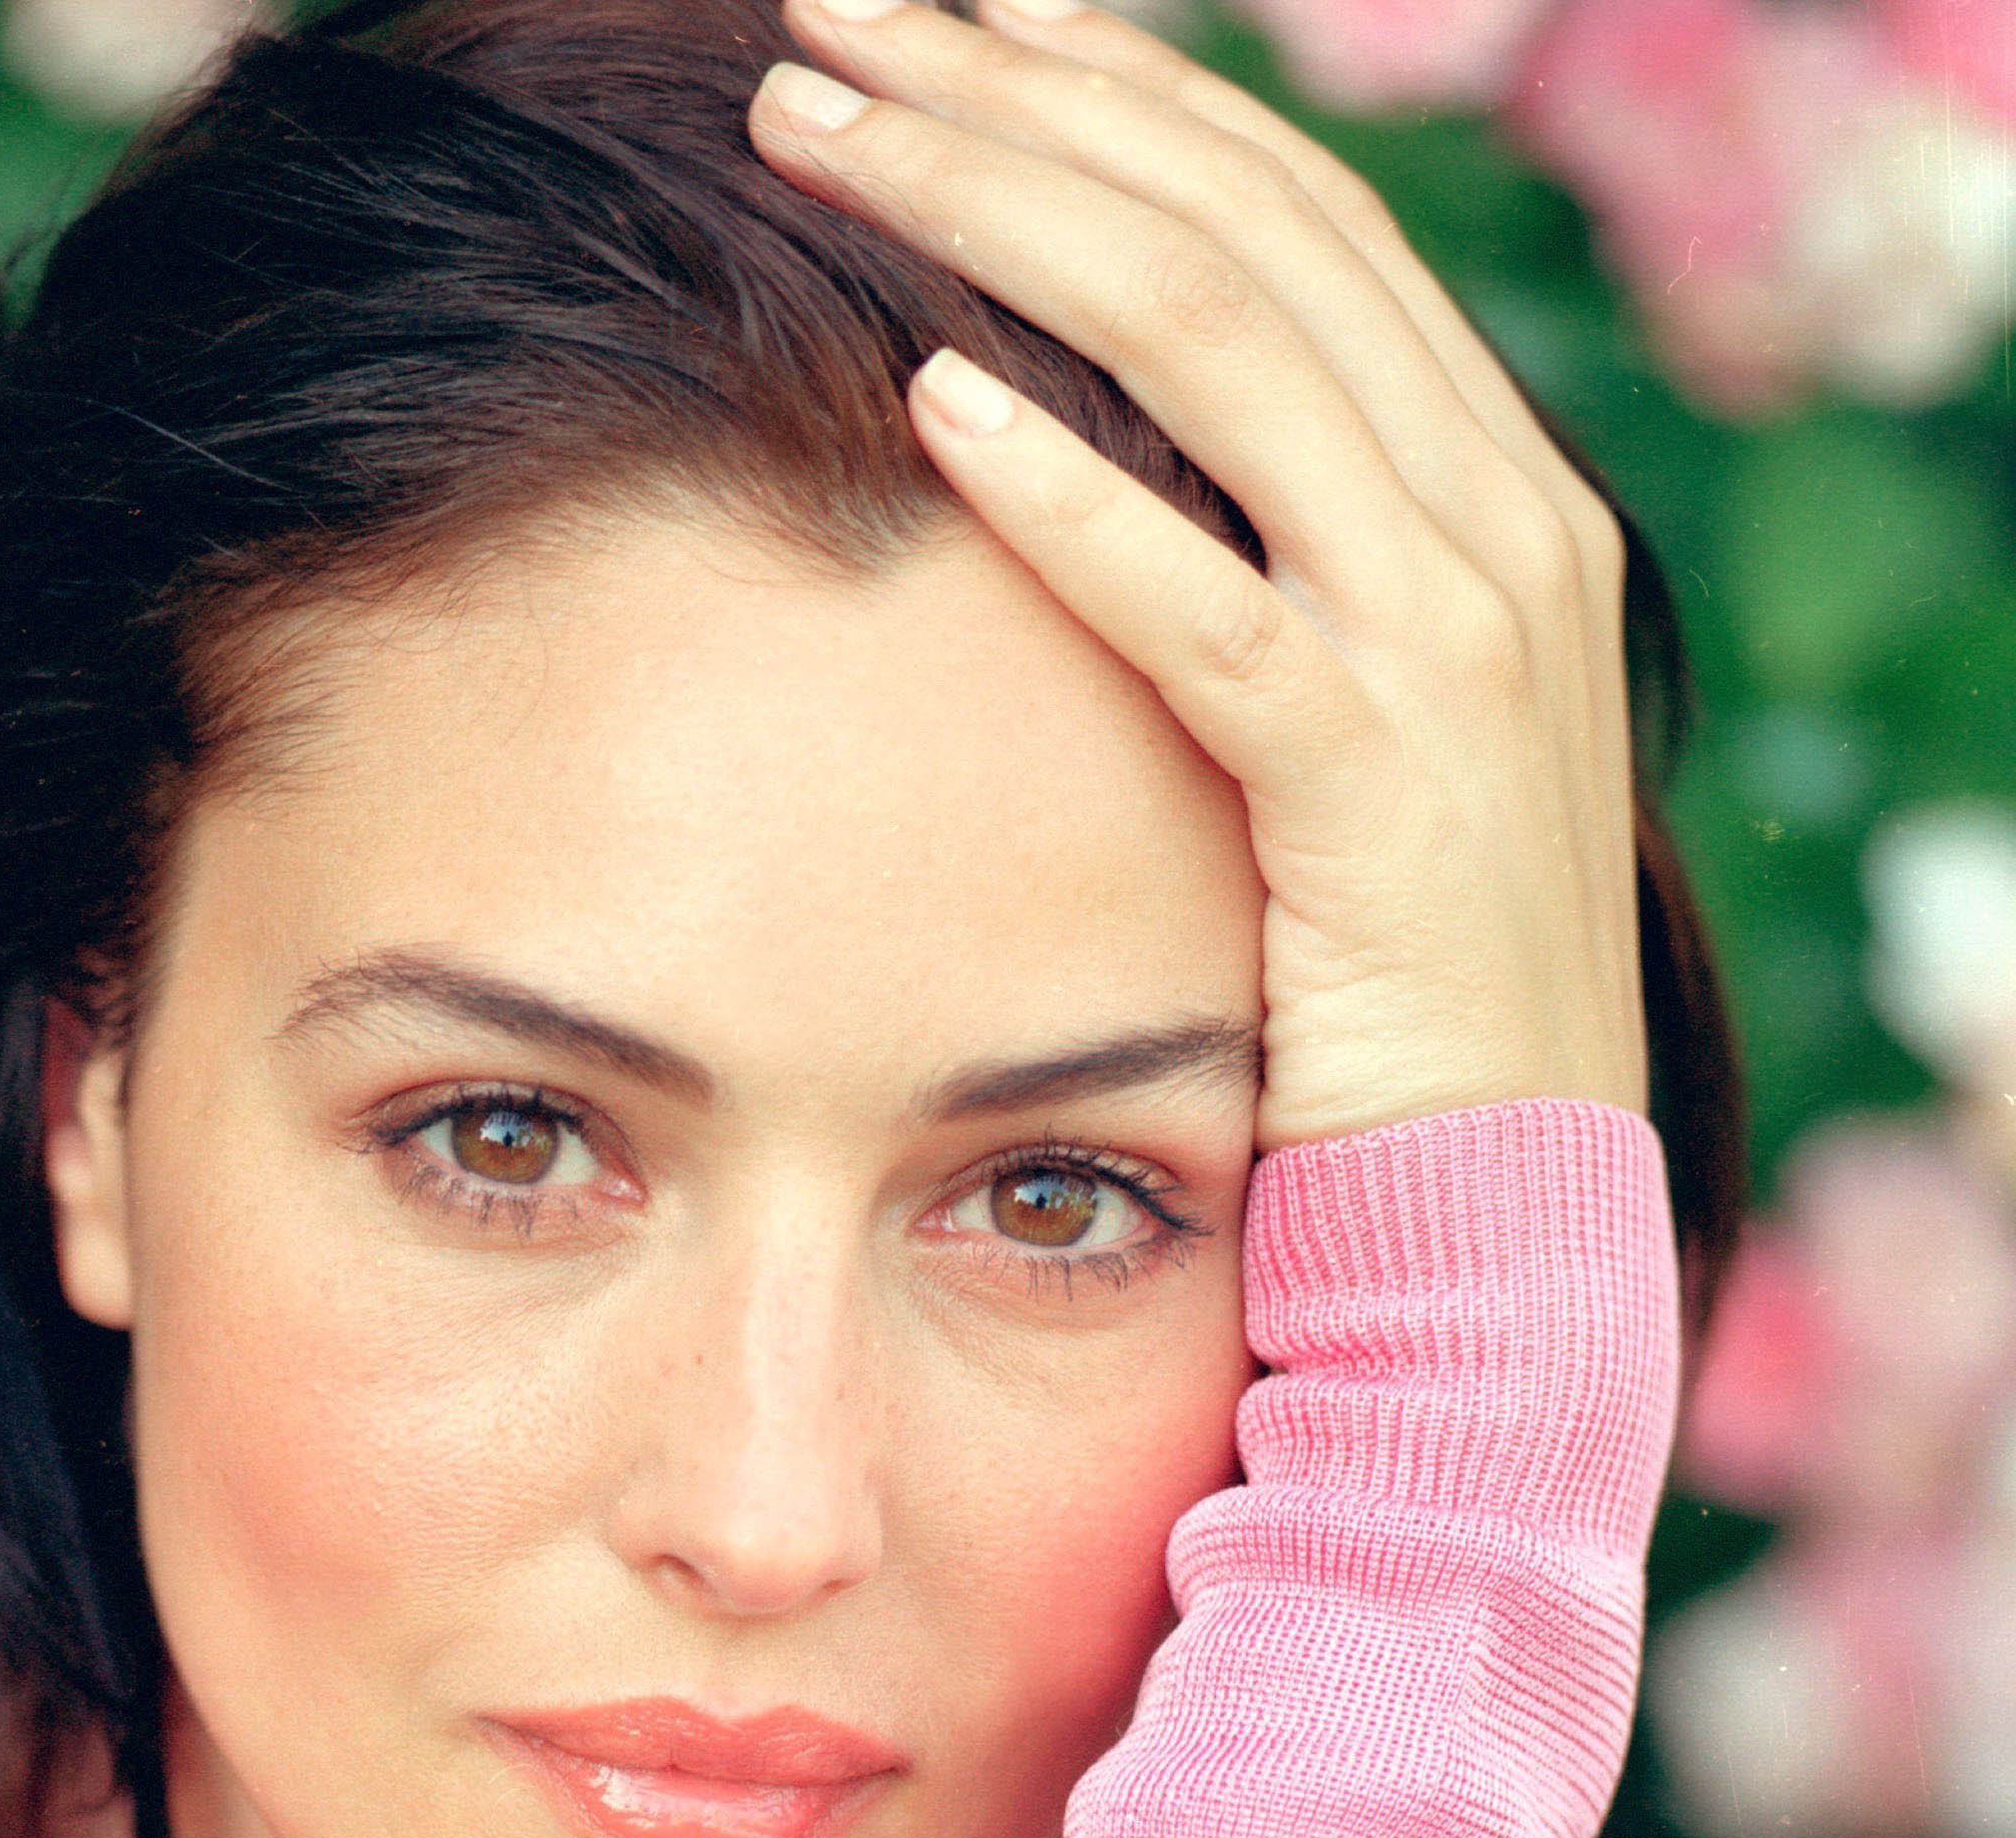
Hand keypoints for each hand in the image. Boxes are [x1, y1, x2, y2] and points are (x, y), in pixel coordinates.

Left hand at [748, 0, 1650, 1152]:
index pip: (1291, 217)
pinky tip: (928, 404)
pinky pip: (1211, 608)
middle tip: (826, 19)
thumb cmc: (1381, 1002)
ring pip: (1225, 352)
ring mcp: (1459, 650)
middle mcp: (1503, 527)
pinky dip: (1072, 498)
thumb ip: (1267, 589)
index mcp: (1494, 494)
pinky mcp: (1381, 795)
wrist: (1505, 1228)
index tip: (936, 25)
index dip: (1107, 96)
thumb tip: (1079, 465)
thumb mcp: (1342, 747)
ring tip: (822, 132)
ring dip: (1006, 220)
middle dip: (1023, 97)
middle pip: (1246, 226)